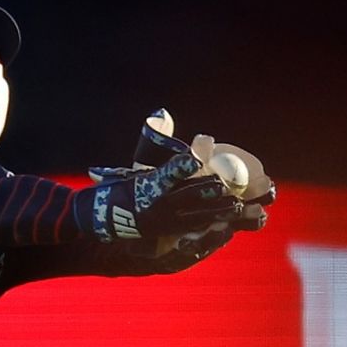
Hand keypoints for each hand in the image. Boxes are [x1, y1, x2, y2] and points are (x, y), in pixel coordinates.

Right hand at [77, 151, 243, 242]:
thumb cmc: (124, 188)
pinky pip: (197, 227)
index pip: (170, 171)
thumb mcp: (136, 165)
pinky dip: (215, 223)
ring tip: (240, 206)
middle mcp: (158, 204)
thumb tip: (161, 114)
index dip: (187, 160)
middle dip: (208, 189)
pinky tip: (232, 221)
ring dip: (219, 210)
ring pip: (197, 215)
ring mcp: (166, 221)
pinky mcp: (173, 232)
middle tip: (226, 183)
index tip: (203, 145)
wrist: (106, 219)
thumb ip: (154, 139)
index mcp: (149, 185)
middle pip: (187, 195)